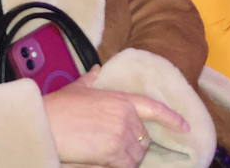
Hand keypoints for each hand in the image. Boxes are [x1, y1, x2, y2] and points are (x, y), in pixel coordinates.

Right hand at [43, 66, 187, 167]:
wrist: (43, 123)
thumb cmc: (56, 108)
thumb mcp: (77, 89)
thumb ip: (90, 81)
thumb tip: (96, 71)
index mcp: (121, 99)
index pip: (154, 108)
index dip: (172, 118)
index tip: (186, 126)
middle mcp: (126, 116)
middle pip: (143, 139)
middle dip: (134, 146)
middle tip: (116, 150)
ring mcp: (120, 135)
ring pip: (135, 156)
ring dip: (127, 160)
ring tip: (110, 158)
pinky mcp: (112, 153)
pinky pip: (125, 166)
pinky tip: (106, 165)